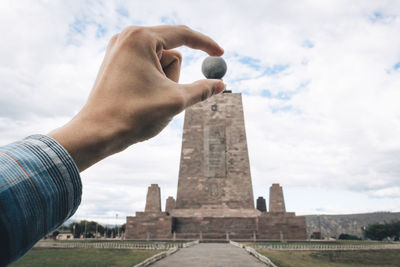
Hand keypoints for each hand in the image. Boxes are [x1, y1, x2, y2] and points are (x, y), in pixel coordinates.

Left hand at [49, 25, 224, 170]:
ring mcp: (119, 49)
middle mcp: (127, 37)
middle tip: (160, 96)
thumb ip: (202, 89)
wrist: (97, 133)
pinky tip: (139, 99)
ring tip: (146, 99)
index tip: (221, 54)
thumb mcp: (176, 101)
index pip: (183, 34)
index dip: (206, 45)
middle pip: (171, 53)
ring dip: (163, 82)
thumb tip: (221, 84)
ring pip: (159, 63)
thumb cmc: (135, 114)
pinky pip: (146, 68)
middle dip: (173, 77)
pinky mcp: (116, 63)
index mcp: (141, 37)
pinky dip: (152, 82)